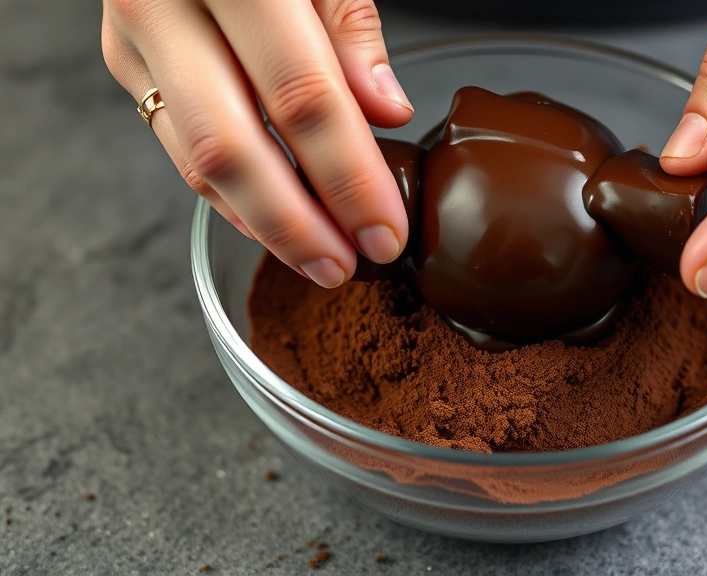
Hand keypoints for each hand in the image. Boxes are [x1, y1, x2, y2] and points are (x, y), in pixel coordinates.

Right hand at [102, 0, 412, 287]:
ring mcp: (133, 34)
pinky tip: (270, 220)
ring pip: (196, 157)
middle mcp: (166, 3)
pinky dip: (227, 193)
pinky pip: (176, 144)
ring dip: (262, 222)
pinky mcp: (123, 57)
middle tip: (346, 267)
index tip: (386, 230)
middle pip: (234, 146)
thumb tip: (385, 111)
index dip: (349, 177)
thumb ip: (350, 29)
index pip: (303, 97)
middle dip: (298, 224)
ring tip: (318, 257)